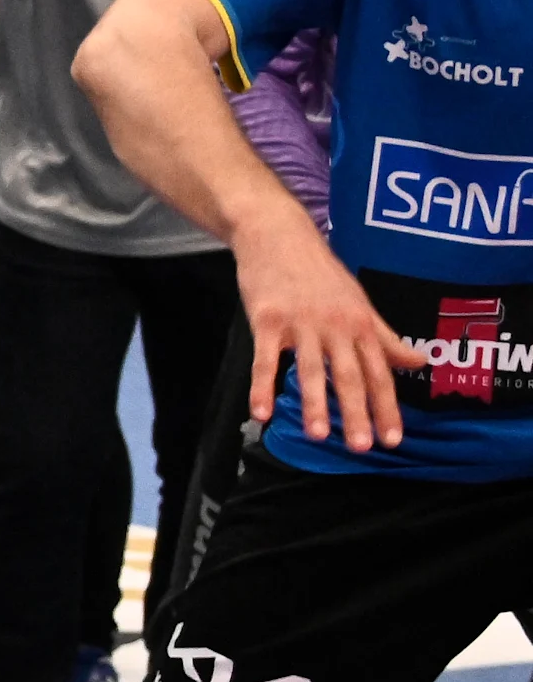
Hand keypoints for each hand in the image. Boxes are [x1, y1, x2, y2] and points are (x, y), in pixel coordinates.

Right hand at [238, 208, 420, 453]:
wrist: (278, 234)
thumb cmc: (318, 272)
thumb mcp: (359, 303)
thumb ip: (386, 338)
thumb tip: (420, 362)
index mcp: (361, 324)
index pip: (379, 373)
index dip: (387, 407)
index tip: (393, 439)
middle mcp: (335, 325)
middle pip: (348, 375)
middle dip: (356, 413)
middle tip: (361, 447)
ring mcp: (300, 323)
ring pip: (309, 369)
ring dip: (314, 404)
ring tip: (319, 435)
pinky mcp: (266, 319)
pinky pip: (264, 359)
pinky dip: (261, 387)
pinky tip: (260, 413)